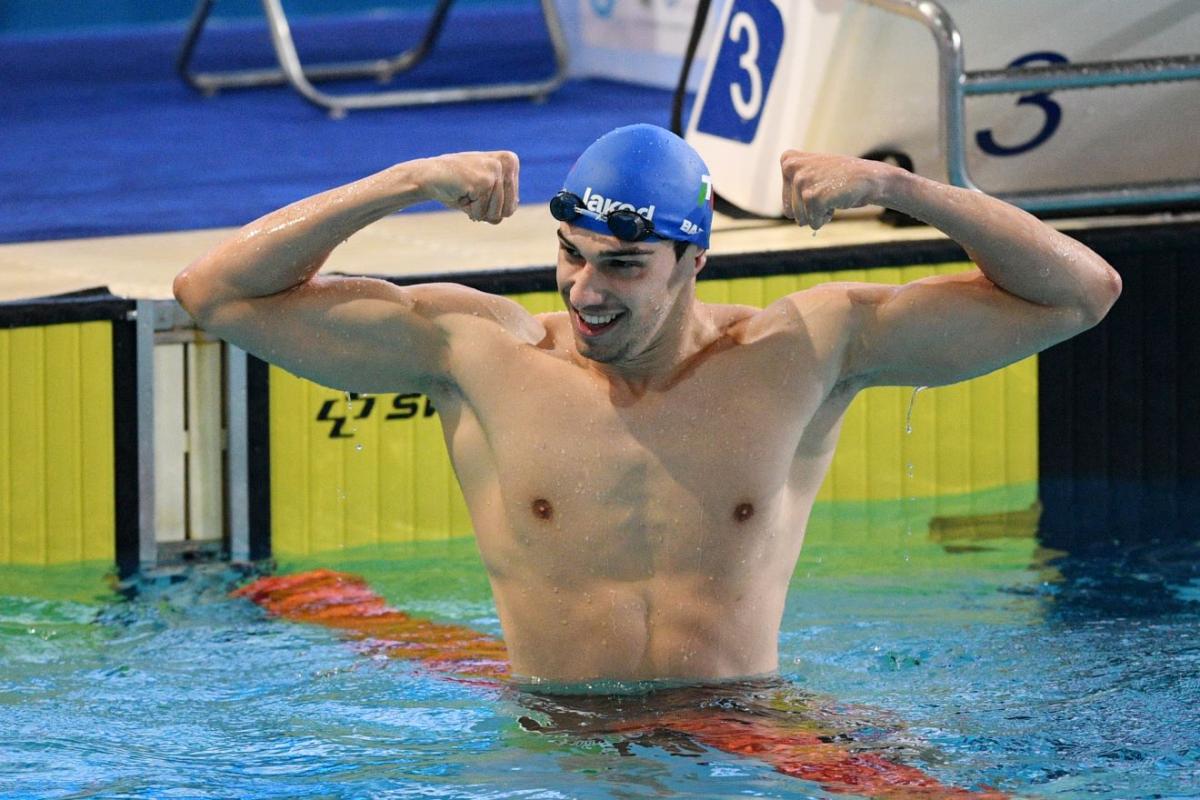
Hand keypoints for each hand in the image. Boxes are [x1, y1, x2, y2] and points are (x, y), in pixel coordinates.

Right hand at [417, 151, 519, 223]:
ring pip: (495, 214)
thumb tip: (510, 211)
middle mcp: (507, 163)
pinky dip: (468, 209)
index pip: (513, 206)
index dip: (492, 207)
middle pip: (508, 211)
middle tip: (471, 192)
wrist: (428, 175)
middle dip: (486, 210)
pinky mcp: (483, 182)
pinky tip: (459, 192)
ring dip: (476, 209)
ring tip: (465, 190)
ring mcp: (495, 171)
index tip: (478, 190)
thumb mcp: (486, 193)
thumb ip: (502, 201)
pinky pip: (480, 212)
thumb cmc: (457, 186)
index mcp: (511, 162)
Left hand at [779, 151, 895, 229]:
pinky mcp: (813, 196)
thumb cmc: (841, 179)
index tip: (818, 187)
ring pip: (801, 219)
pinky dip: (826, 218)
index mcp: (788, 161)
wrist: (869, 178)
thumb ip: (794, 187)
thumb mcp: (813, 174)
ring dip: (819, 214)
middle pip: (792, 213)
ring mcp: (802, 181)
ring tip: (831, 194)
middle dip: (811, 211)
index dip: (804, 204)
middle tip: (828, 191)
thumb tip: (791, 216)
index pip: (786, 204)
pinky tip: (836, 201)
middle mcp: (792, 168)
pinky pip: (814, 223)